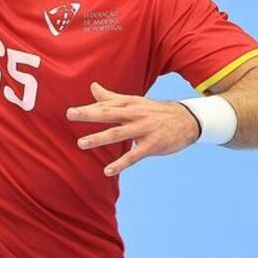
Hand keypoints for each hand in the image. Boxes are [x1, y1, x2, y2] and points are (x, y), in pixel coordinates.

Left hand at [66, 82, 201, 176]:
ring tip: (81, 144)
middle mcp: (135, 114)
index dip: (88, 109)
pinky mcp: (152, 145)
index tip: (70, 112)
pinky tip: (107, 171)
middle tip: (70, 115)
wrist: (187, 120)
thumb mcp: (134, 101)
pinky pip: (133, 156)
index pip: (106, 105)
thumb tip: (92, 86)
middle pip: (108, 113)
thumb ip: (111, 97)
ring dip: (99, 138)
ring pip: (118, 134)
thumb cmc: (155, 111)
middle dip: (89, 114)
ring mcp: (143, 129)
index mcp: (129, 104)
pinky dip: (120, 163)